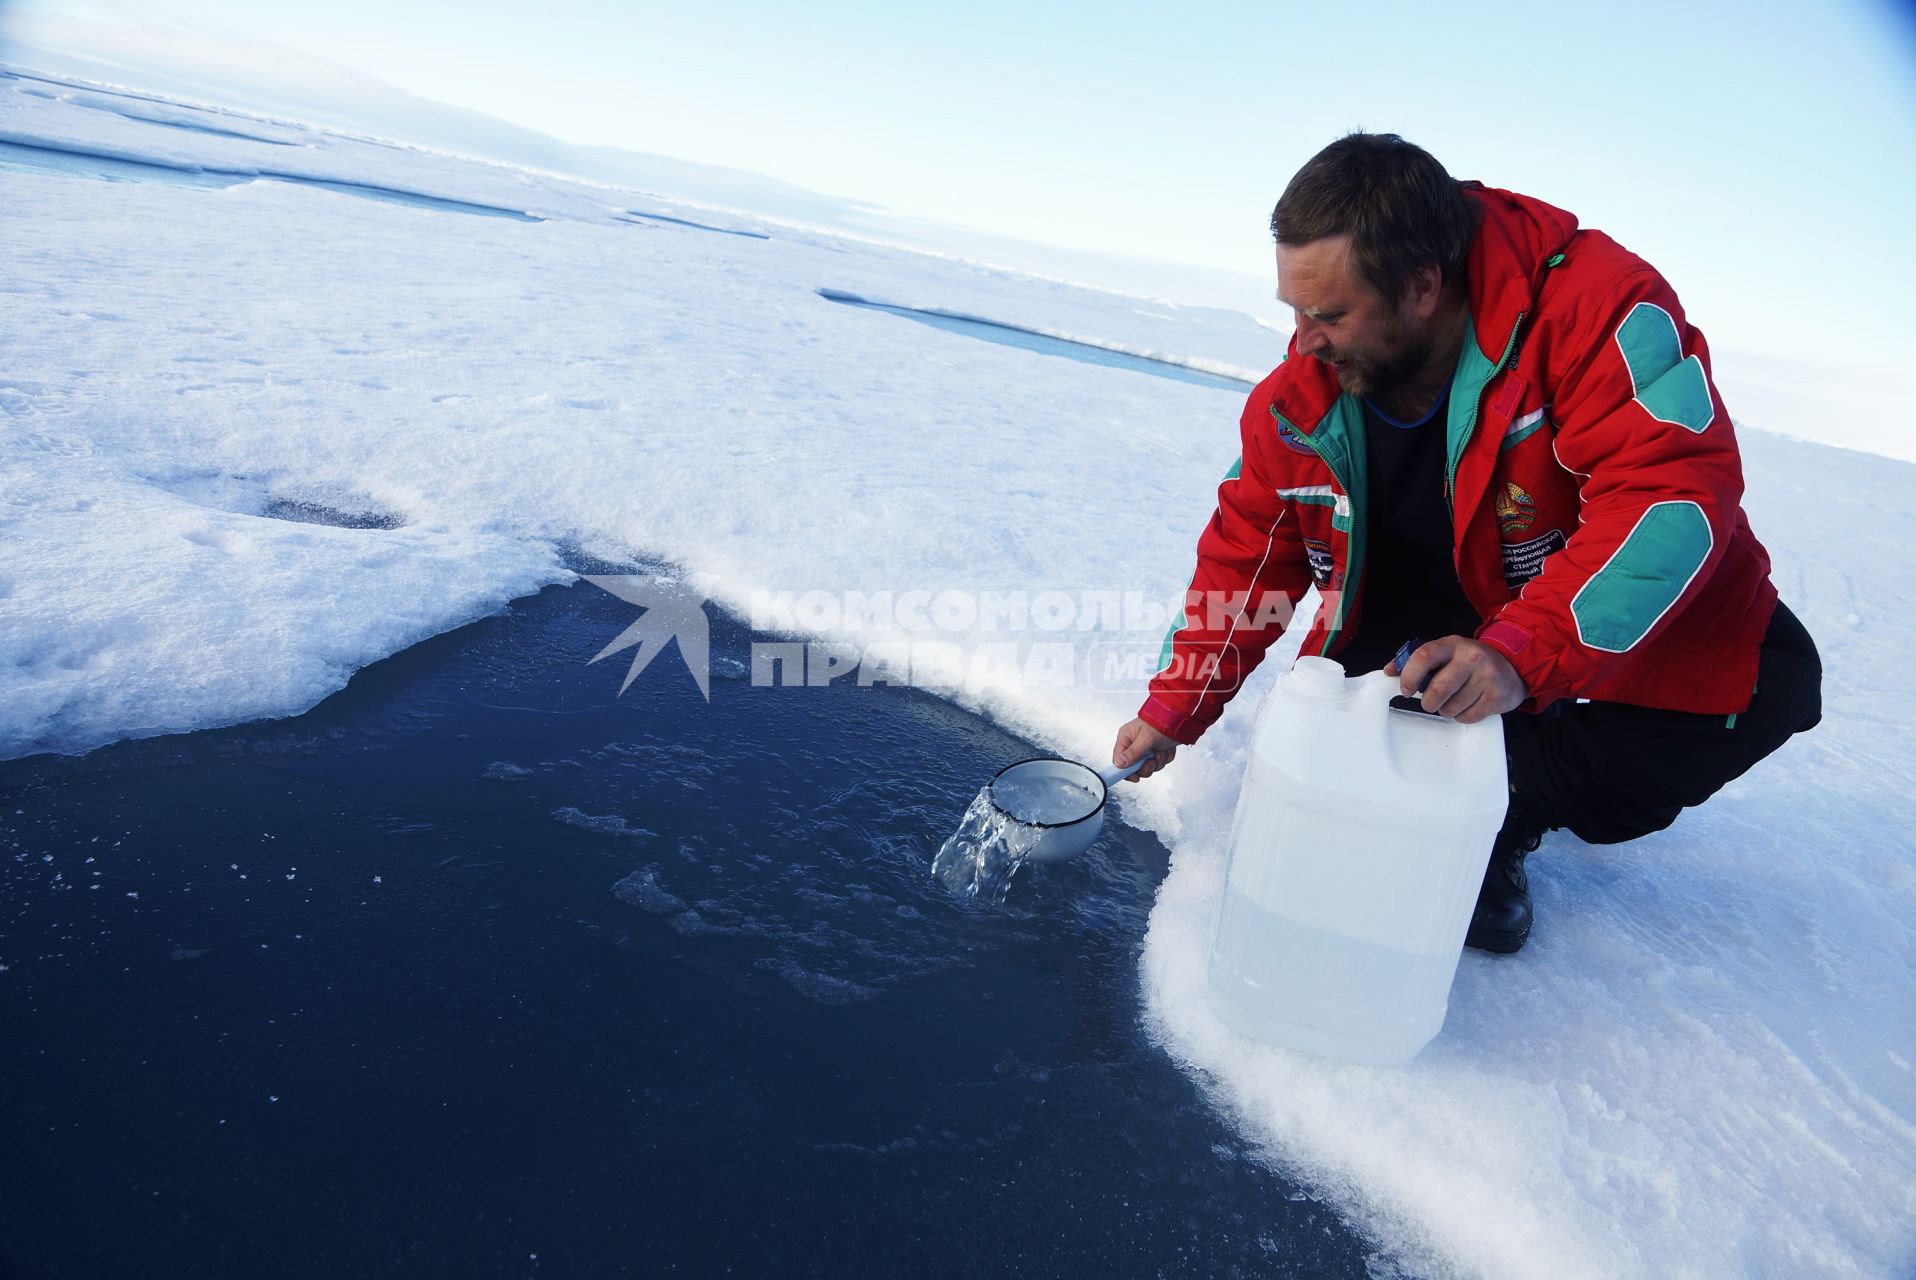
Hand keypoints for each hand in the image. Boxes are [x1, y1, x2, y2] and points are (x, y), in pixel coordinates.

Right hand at [1112, 718, 1177, 780]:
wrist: (1181, 719)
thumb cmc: (1162, 721)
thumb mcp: (1147, 739)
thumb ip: (1133, 753)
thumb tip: (1120, 763)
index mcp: (1126, 737)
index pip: (1119, 760)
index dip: (1126, 771)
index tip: (1135, 777)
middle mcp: (1134, 744)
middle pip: (1134, 767)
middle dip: (1146, 766)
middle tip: (1152, 760)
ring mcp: (1145, 749)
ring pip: (1148, 767)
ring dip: (1158, 761)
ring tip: (1162, 751)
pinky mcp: (1155, 751)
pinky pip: (1158, 763)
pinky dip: (1165, 758)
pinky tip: (1167, 749)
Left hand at [1386, 636, 1525, 723]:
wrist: (1513, 666)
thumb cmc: (1470, 661)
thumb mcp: (1446, 653)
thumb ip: (1416, 660)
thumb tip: (1389, 672)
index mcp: (1453, 645)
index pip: (1425, 656)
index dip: (1410, 676)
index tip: (1406, 690)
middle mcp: (1472, 658)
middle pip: (1438, 689)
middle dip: (1429, 702)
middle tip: (1430, 702)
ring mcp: (1487, 678)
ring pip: (1451, 708)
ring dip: (1446, 710)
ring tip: (1454, 700)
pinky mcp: (1497, 697)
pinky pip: (1467, 717)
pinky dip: (1462, 716)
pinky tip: (1468, 704)